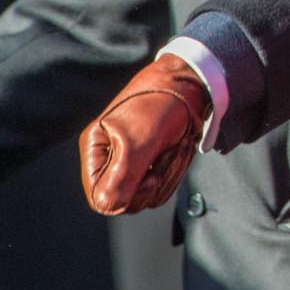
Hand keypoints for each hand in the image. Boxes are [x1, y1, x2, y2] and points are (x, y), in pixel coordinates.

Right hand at [80, 55, 210, 214]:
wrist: (192, 83)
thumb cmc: (160, 102)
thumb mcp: (137, 141)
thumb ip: (121, 176)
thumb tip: (110, 206)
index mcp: (97, 150)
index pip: (99, 195)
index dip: (125, 196)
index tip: (148, 178)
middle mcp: (113, 159)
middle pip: (127, 200)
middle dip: (153, 181)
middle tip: (164, 155)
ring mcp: (136, 162)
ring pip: (149, 195)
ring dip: (169, 173)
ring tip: (175, 145)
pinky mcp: (157, 161)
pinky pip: (165, 185)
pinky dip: (177, 169)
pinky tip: (180, 147)